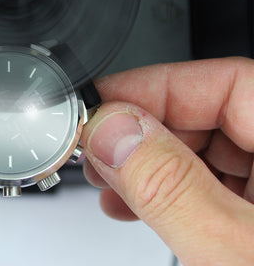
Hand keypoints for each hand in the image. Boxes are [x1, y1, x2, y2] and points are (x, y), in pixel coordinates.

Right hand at [82, 57, 253, 264]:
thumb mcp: (234, 251)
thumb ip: (171, 186)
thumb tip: (112, 130)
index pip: (229, 82)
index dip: (154, 86)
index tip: (98, 105)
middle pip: (207, 116)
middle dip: (139, 132)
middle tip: (92, 147)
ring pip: (199, 152)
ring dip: (141, 164)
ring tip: (103, 179)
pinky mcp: (253, 217)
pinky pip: (203, 187)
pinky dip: (161, 192)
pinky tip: (128, 203)